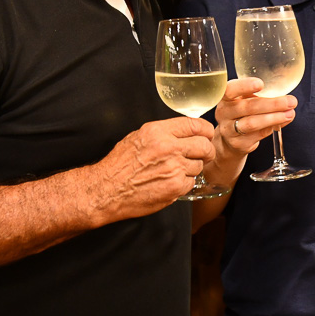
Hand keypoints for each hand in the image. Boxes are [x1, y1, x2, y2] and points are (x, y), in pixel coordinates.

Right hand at [94, 116, 215, 218]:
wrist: (107, 190)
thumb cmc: (119, 165)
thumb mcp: (138, 137)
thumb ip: (163, 133)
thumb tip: (184, 132)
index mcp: (158, 131)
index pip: (195, 125)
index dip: (205, 130)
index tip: (207, 135)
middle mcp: (168, 147)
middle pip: (204, 145)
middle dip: (206, 151)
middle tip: (203, 155)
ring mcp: (173, 168)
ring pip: (199, 166)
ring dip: (191, 169)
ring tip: (174, 171)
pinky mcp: (175, 187)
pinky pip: (191, 182)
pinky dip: (183, 184)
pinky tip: (169, 182)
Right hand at [214, 77, 295, 159]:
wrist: (229, 139)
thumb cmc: (241, 113)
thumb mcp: (245, 100)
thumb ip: (261, 97)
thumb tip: (286, 97)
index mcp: (225, 97)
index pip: (230, 90)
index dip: (244, 86)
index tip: (260, 84)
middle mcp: (224, 113)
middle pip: (247, 107)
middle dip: (272, 104)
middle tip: (290, 101)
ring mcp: (229, 130)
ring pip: (252, 123)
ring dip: (274, 118)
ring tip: (290, 113)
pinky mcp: (238, 143)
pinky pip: (258, 134)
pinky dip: (273, 127)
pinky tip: (284, 121)